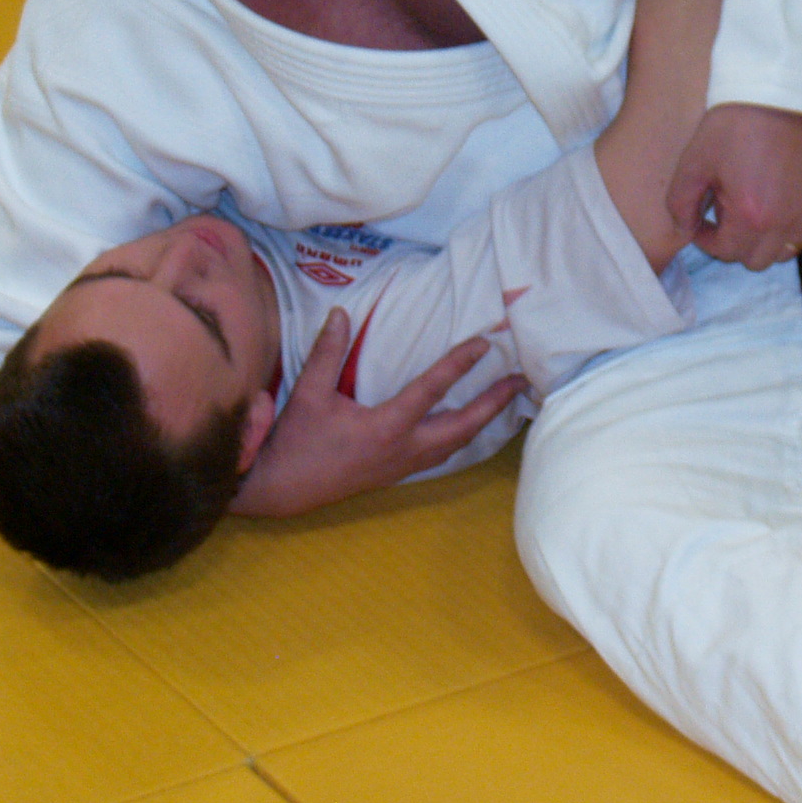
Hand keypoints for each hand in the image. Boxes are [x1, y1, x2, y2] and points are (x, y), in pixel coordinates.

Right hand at [228, 309, 524, 517]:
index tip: (484, 344)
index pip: (431, 390)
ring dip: (481, 422)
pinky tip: (466, 427)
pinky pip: (440, 455)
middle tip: (520, 382)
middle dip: (494, 404)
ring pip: (455, 445)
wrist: (281, 489)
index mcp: (386, 427)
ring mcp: (402, 465)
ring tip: (503, 402)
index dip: (459, 364)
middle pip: (463, 426)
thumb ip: (328, 352)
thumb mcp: (309, 393)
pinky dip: (460, 438)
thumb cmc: (296, 441)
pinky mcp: (395, 473)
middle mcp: (403, 449)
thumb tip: (342, 313)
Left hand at [665, 103, 801, 269]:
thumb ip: (681, 203)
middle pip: (755, 260)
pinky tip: (776, 204)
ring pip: (783, 252)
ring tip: (753, 212)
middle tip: (727, 214)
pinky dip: (789, 229)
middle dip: (735, 243)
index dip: (708, 239)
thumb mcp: (694, 162)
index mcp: (749, 215)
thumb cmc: (732, 126)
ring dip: (764, 241)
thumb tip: (684, 229)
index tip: (703, 220)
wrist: (776, 96)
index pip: (726, 252)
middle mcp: (783, 223)